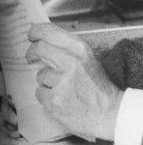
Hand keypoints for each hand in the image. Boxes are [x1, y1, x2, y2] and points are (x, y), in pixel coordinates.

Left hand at [26, 23, 122, 140]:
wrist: (109, 112)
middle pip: (39, 49)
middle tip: (31, 57)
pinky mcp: (55, 100)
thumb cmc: (98, 87)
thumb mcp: (89, 60)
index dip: (36, 32)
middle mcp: (71, 63)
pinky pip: (40, 93)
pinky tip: (61, 99)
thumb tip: (44, 41)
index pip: (50, 32)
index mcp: (81, 50)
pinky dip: (47, 97)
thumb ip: (69, 51)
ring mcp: (62, 82)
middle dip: (32, 53)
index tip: (32, 35)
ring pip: (40, 75)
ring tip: (63, 88)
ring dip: (47, 81)